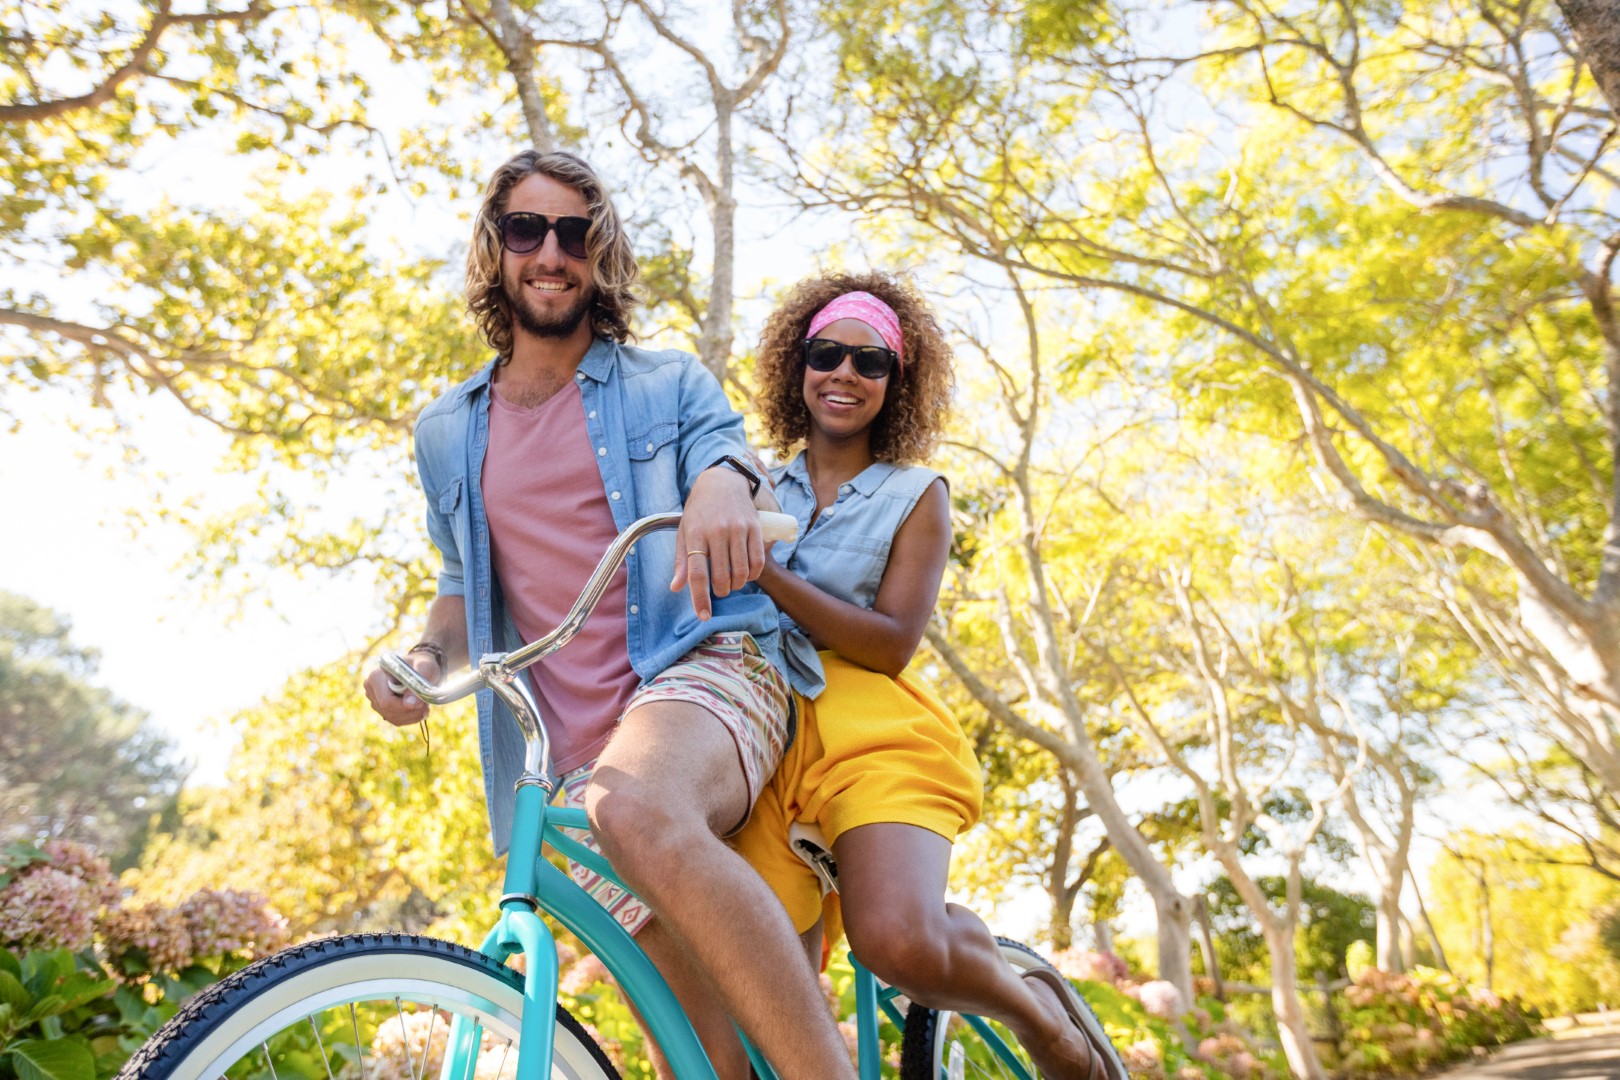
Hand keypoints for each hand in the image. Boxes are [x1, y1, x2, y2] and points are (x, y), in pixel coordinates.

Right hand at [362, 652, 441, 726]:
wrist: (420, 667)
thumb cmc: (422, 664)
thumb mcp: (425, 668)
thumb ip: (417, 683)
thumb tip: (410, 704)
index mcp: (376, 676)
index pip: (386, 701)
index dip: (404, 707)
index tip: (422, 703)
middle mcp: (371, 688)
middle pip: (388, 711)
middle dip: (410, 712)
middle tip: (426, 705)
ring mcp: (375, 699)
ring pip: (392, 718)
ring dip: (412, 716)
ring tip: (424, 706)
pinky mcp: (382, 708)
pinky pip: (395, 720)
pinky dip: (410, 718)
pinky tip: (419, 710)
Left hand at [671, 466, 764, 619]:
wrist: (722, 482)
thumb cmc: (699, 511)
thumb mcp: (684, 532)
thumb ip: (681, 561)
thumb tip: (676, 588)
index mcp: (695, 534)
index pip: (697, 574)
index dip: (700, 598)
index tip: (704, 616)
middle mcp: (717, 531)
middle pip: (722, 577)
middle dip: (721, 591)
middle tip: (720, 590)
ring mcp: (738, 529)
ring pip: (742, 572)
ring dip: (737, 585)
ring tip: (732, 582)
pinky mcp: (754, 527)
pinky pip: (758, 560)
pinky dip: (753, 575)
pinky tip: (747, 574)